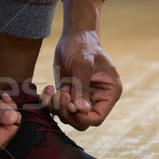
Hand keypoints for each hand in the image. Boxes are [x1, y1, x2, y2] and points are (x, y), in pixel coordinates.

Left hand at [45, 0, 121, 129]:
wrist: (73, 35)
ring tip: (53, 89)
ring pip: (67, 116)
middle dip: (67, 113)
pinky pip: (56, 107)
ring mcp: (80, 98)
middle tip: (61, 95)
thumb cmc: (83, 46)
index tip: (70, 105)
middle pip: (81, 122)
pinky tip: (49, 89)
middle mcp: (96, 99)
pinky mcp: (67, 94)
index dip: (81, 117)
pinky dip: (49, 102)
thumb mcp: (83, 64)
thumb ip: (82, 87)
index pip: (97, 118)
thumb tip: (82, 110)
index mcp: (109, 93)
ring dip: (56, 107)